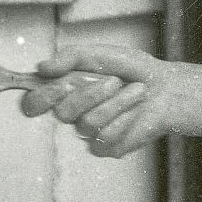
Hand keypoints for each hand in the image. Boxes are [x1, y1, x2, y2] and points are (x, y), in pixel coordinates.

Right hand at [22, 45, 171, 158]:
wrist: (167, 88)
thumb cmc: (135, 70)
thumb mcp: (102, 54)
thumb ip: (71, 57)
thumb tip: (42, 67)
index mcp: (66, 91)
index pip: (34, 102)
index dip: (40, 98)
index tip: (59, 86)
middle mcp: (74, 113)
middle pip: (62, 113)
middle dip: (90, 94)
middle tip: (114, 81)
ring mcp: (89, 133)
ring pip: (88, 124)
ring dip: (116, 103)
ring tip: (137, 91)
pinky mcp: (107, 147)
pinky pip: (106, 137)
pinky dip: (126, 119)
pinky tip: (137, 112)